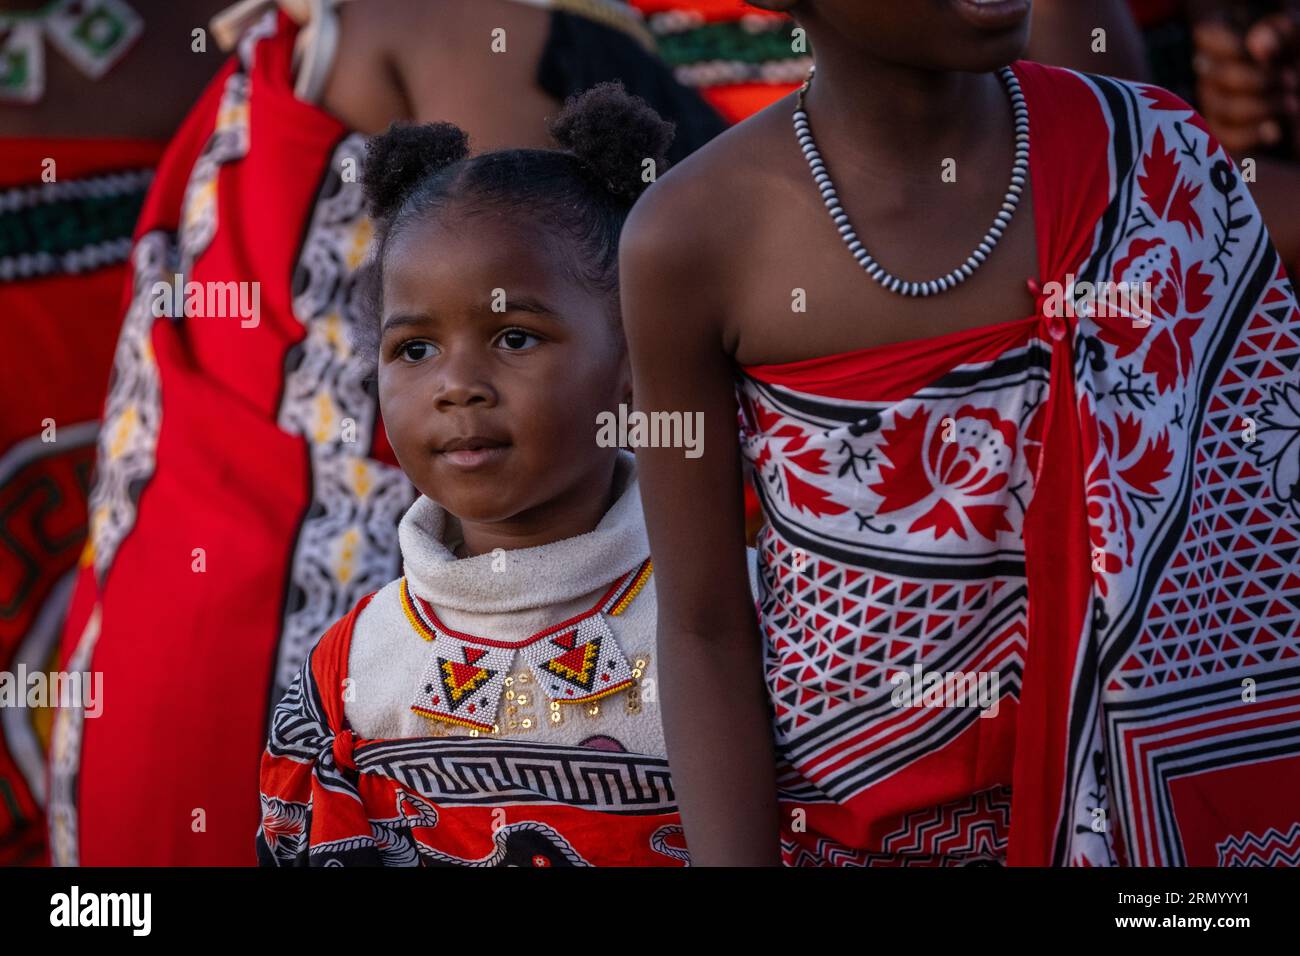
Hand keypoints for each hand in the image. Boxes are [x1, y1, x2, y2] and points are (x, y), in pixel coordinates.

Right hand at [1192, 9, 1299, 155]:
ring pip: (1225, 109)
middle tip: (1292, 82)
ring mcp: (1215, 105)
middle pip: (1219, 75)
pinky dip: (1255, 135)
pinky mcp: (1223, 135)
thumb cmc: (1298, 66)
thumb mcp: (1297, 41)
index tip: (1266, 55)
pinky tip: (1275, 131)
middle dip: (1261, 81)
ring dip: (1264, 108)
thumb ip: (1280, 35)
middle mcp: (1213, 73)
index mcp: (1228, 42)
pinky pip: (1228, 138)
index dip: (1232, 45)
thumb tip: (1257, 46)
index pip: (1207, 35)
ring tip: (1292, 105)